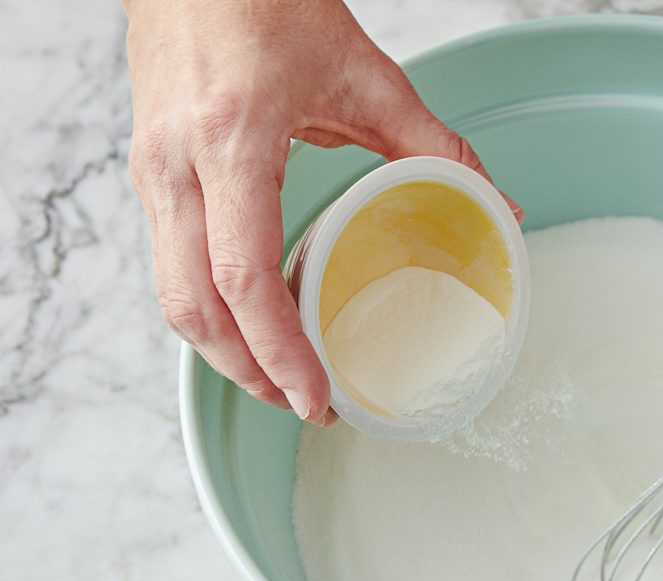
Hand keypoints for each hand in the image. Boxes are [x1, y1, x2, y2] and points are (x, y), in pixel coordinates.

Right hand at [124, 0, 521, 421]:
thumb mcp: (364, 72)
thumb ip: (432, 143)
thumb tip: (492, 202)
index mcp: (232, 140)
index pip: (242, 277)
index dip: (277, 350)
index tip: (314, 396)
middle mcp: (176, 164)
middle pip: (195, 307)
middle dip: (248, 372)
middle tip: (305, 403)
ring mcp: (151, 169)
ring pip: (171, 294)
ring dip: (223, 350)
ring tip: (281, 377)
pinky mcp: (147, 169)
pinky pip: (168, 263)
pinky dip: (208, 308)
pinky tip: (252, 320)